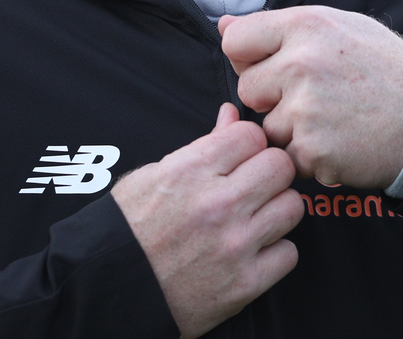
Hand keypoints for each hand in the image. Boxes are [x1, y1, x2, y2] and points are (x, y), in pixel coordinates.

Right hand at [112, 105, 303, 338]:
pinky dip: (275, 252)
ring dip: (277, 210)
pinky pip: (288, 253)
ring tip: (256, 216)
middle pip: (280, 165)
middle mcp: (217, 204)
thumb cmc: (130, 228)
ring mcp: (234, 244)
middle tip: (256, 183)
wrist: (111, 287)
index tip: (243, 155)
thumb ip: (203, 144)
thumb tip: (231, 115)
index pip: (252, 134)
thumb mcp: (155, 174)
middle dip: (270, 171)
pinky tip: (255, 250)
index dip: (249, 142)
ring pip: (292, 206)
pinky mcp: (244, 284)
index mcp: (191, 170)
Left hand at [219, 6, 402, 188]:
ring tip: (331, 118)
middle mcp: (301, 63)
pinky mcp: (314, 150)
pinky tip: (337, 140)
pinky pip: (288, 156)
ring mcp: (306, 109)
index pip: (235, 41)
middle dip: (270, 97)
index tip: (270, 66)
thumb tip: (223, 24)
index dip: (248, 58)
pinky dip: (307, 156)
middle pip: (247, 89)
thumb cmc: (381, 67)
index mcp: (305, 25)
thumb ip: (276, 26)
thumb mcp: (336, 27)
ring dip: (290, 130)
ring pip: (267, 127)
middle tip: (311, 96)